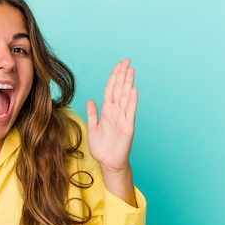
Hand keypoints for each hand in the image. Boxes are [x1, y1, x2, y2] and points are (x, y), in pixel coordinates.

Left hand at [86, 59, 137, 204]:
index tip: (118, 65)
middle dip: (122, 75)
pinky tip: (133, 90)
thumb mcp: (92, 128)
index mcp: (107, 112)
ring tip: (131, 70)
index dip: (113, 77)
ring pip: (125, 97)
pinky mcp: (128, 127)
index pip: (111, 90)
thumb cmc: (102, 148)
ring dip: (128, 83)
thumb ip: (92, 114)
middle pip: (119, 89)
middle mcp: (116, 113)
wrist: (108, 163)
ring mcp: (123, 119)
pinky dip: (132, 101)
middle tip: (126, 61)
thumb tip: (90, 100)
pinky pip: (130, 111)